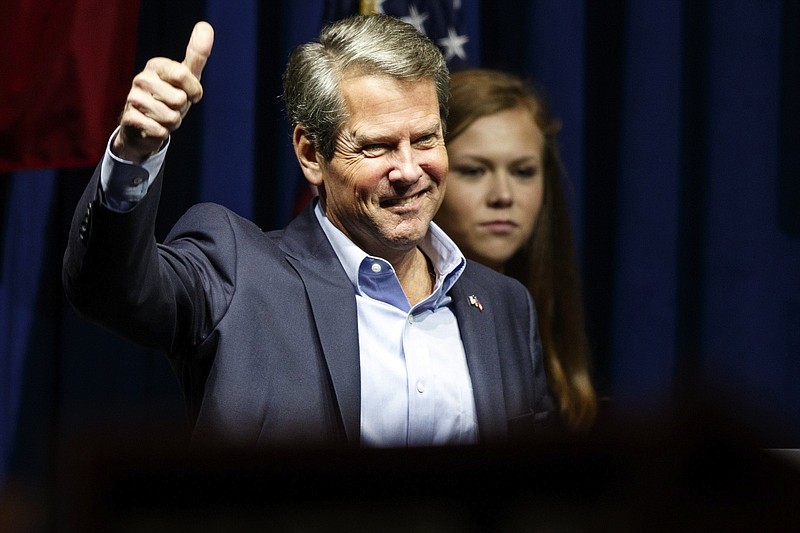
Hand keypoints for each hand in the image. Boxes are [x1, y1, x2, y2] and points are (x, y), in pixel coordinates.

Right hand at [113, 21, 213, 161]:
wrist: (145, 127)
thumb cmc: (170, 99)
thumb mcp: (186, 78)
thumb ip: (197, 55)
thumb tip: (206, 26)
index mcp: (156, 65)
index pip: (184, 75)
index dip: (193, 91)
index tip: (188, 94)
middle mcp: (141, 79)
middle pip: (179, 99)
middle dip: (182, 110)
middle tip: (172, 107)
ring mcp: (133, 98)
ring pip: (171, 118)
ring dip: (172, 123)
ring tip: (162, 117)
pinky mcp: (129, 119)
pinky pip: (160, 131)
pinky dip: (162, 133)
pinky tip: (153, 127)